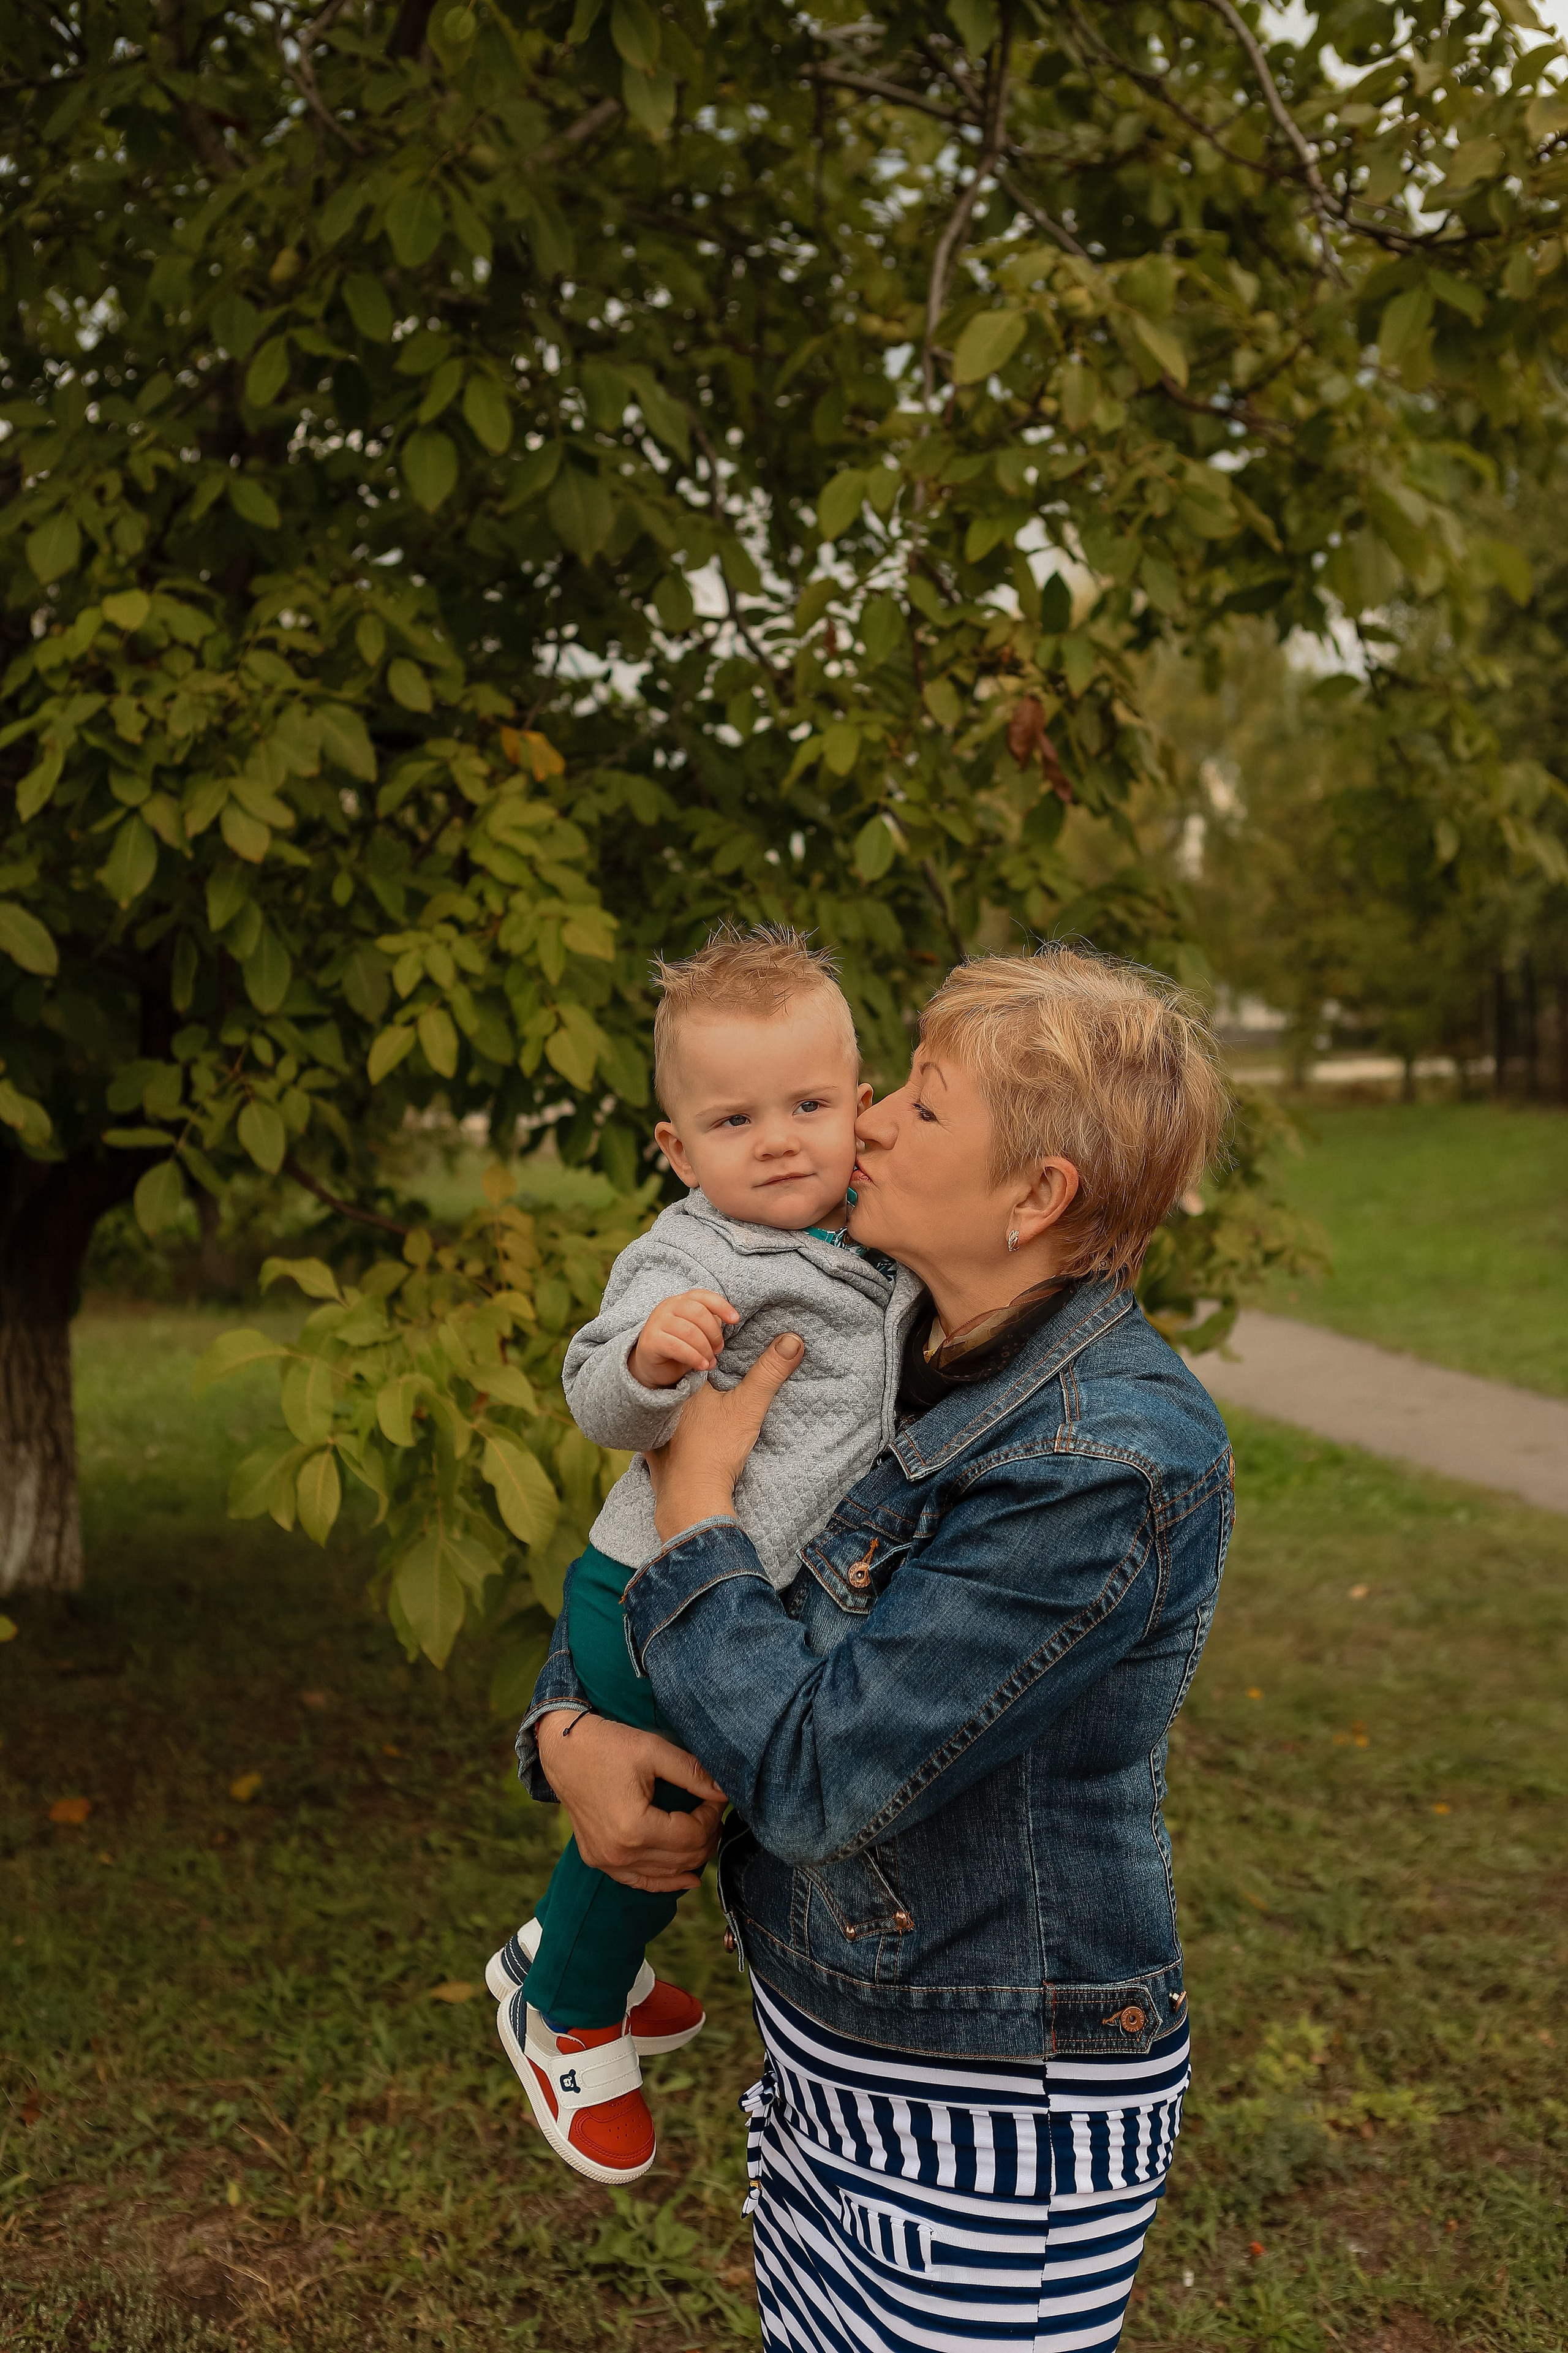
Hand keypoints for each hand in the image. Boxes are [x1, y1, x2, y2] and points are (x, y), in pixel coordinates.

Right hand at [537, 1711, 726, 1891]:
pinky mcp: (599, 1861)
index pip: (692, 1836)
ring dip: (691, 1856)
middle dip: (707, 1836)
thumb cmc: (608, 1745)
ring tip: (705, 1831)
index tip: (717, 1796)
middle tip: (714, 1811)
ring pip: (666, 1875)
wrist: (564, 1751)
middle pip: (683, 1859)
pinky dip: (665, 1880)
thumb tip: (725, 1792)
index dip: (713, 1817)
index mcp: (634, 1827)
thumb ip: (692, 1773)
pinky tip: (686, 1876)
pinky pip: (640, 1882)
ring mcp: (606, 1861)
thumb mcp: (653, 1750)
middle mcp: (619, 1853)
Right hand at [630, 1287, 740, 1386]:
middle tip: (718, 1350)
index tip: (735, 1320)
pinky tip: (701, 1366)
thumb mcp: (697, 1333)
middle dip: (714, 1333)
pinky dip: (694, 1357)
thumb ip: (710, 1324)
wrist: (652, 1367)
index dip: (721, 1306)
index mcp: (680, 1301)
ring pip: (689, 1331)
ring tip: (710, 1362)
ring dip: (705, 1349)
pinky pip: (677, 1347)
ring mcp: (657, 1322)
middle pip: (698, 1313)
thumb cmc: (678, 1348)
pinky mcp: (650, 1341)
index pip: (703, 1296)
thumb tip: (729, 1319)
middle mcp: (667, 1307)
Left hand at [645, 1330, 803, 1539]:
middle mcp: (663, 1400)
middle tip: (716, 1374)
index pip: (695, 1353)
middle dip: (697, 1374)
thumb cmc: (716, 1450)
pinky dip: (672, 1424)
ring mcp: (654, 1425)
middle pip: (682, 1378)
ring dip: (683, 1400)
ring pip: (670, 1403)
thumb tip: (793, 1339)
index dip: (711, 1350)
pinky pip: (660, 1427)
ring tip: (703, 1402)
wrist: (690, 1498)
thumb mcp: (748, 1407)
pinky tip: (686, 1430)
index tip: (725, 1349)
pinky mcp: (653, 1447)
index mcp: (683, 1382)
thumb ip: (769, 1372)